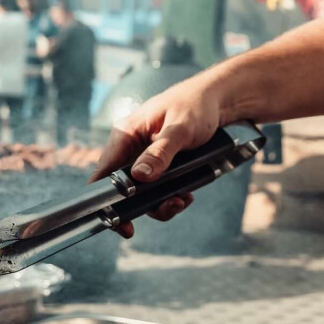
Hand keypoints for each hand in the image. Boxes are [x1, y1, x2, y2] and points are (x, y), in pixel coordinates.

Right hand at [92, 75, 224, 237]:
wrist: (218, 102)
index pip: (104, 171)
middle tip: (168, 207)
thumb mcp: (180, 128)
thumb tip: (140, 176)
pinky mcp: (160, 167)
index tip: (119, 221)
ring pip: (143, 194)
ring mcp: (145, 160)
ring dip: (162, 203)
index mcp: (126, 134)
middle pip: (123, 189)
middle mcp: (131, 149)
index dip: (105, 199)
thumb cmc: (195, 105)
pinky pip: (159, 190)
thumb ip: (160, 152)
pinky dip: (172, 197)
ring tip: (183, 199)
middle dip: (144, 205)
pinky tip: (187, 194)